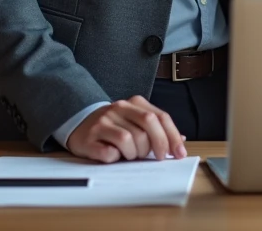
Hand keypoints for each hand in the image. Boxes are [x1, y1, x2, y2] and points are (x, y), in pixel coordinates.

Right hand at [66, 96, 186, 162]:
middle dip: (158, 144)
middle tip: (159, 158)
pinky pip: (109, 152)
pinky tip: (114, 156)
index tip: (179, 154)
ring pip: (129, 140)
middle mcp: (119, 108)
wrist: (79, 124)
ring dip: (134, 153)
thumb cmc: (114, 126)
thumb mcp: (136, 122)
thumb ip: (157, 128)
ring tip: (130, 155)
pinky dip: (116, 158)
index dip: (173, 137)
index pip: (161, 117)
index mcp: (134, 103)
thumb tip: (181, 140)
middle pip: (148, 124)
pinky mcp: (90, 137)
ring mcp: (103, 121)